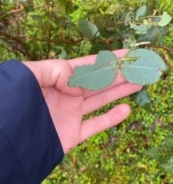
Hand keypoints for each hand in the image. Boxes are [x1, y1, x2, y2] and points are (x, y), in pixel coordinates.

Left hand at [23, 49, 141, 152]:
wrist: (7, 137)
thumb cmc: (15, 100)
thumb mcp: (31, 74)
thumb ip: (57, 69)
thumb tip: (78, 83)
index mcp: (60, 78)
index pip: (91, 65)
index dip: (110, 59)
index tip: (127, 54)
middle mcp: (69, 94)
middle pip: (101, 82)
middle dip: (120, 74)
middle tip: (139, 68)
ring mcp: (72, 114)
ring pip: (102, 100)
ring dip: (121, 91)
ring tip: (138, 82)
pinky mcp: (73, 134)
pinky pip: (96, 126)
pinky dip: (112, 119)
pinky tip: (126, 110)